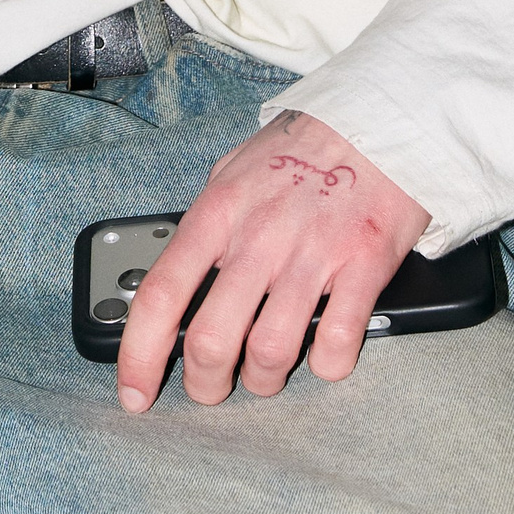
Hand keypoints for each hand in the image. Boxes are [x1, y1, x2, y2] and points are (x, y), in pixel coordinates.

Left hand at [114, 111, 427, 410]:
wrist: (379, 121)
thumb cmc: (302, 151)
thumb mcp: (234, 172)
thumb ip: (207, 224)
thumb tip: (176, 276)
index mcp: (218, 212)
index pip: (161, 293)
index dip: (140, 354)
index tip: (135, 393)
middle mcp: (259, 236)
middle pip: (212, 340)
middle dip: (205, 383)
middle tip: (211, 388)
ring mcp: (313, 253)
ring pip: (270, 352)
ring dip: (263, 380)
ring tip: (266, 374)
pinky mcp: (364, 265)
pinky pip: (337, 342)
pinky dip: (326, 364)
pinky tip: (323, 354)